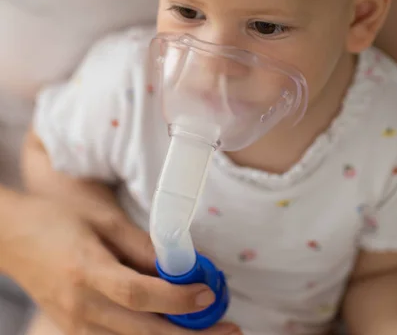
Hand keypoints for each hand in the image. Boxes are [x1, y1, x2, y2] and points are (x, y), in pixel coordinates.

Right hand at [5, 194, 239, 334]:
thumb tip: (181, 262)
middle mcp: (80, 308)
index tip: (209, 294)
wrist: (11, 238)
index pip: (139, 295)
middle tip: (229, 328)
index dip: (177, 298)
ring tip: (209, 329)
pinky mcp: (73, 330)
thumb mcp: (102, 220)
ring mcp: (74, 326)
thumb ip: (141, 244)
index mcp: (86, 272)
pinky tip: (171, 328)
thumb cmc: (56, 218)